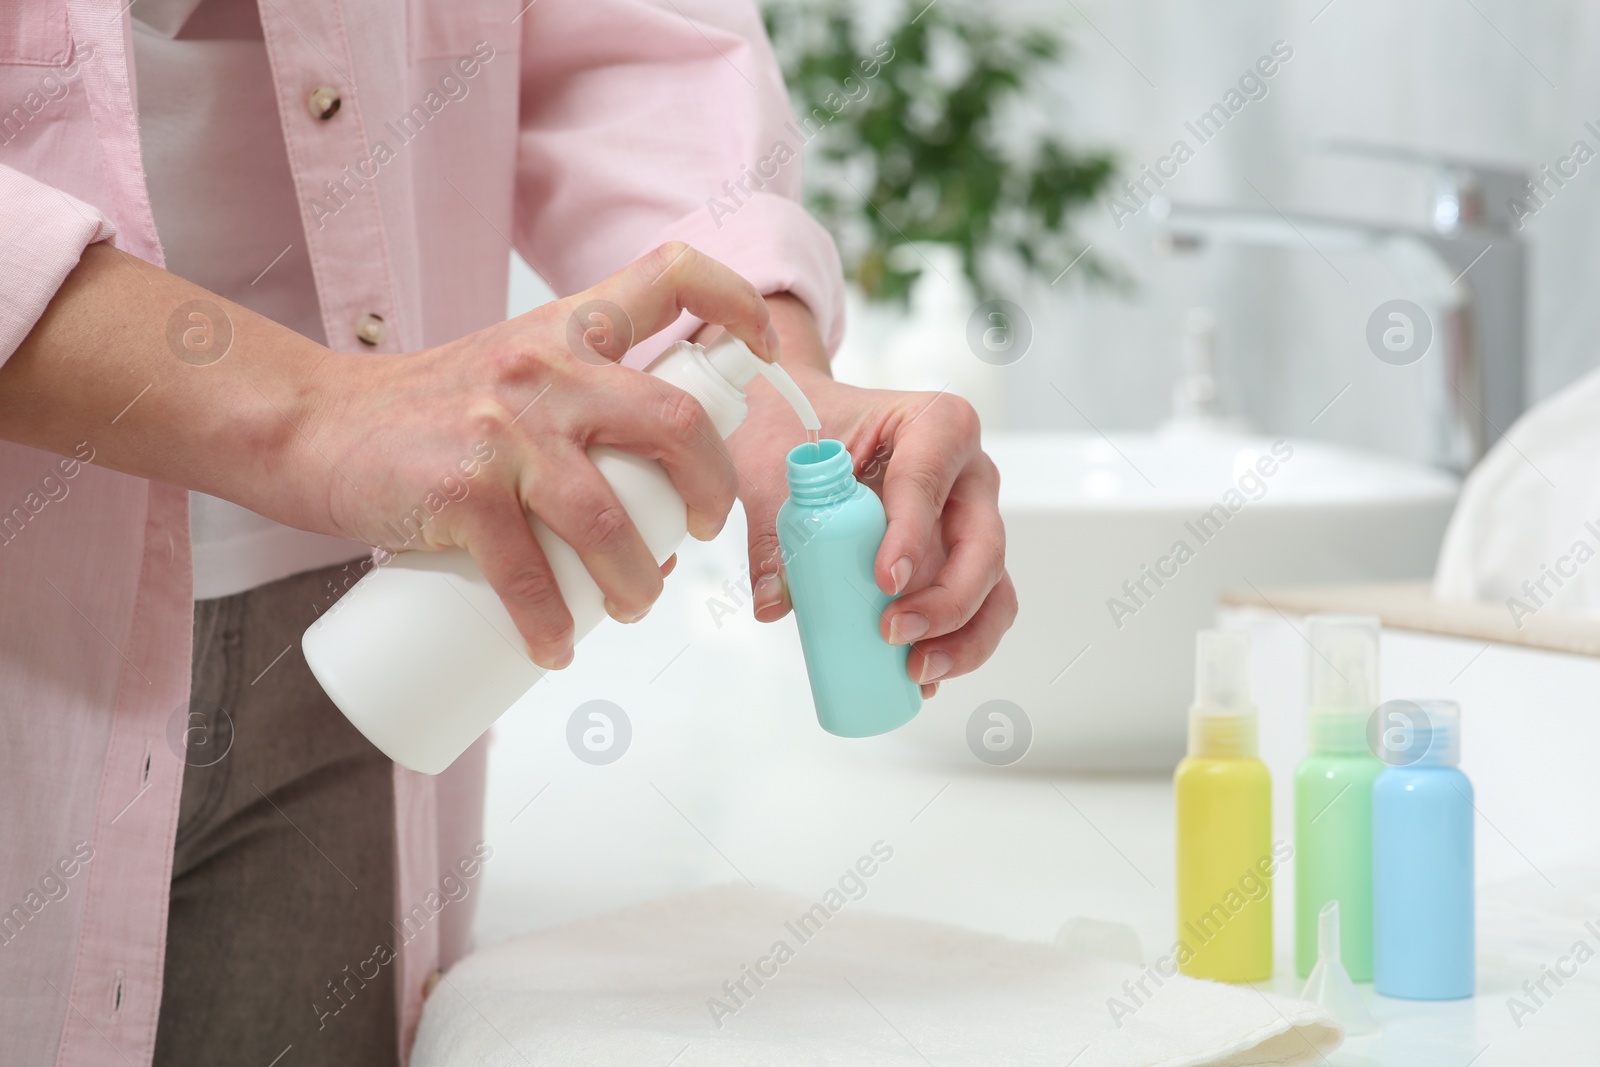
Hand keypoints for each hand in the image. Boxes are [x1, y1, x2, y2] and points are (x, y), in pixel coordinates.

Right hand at [304, 243, 778, 668]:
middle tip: (703, 529)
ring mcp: (505, 428)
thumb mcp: (510, 376)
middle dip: (712, 487)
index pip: (670, 277)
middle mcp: (547, 368)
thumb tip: (650, 533)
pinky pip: (530, 576)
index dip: (735, 301)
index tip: (760, 346)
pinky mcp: (462, 491)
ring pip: (613, 521)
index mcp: (567, 330)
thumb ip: (579, 418)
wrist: (311, 427)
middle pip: (676, 419)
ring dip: (637, 583)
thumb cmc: (423, 416)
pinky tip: (553, 649)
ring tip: (629, 608)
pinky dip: (550, 627)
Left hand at [721, 295, 1015, 695]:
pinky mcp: (961, 562)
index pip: (929, 480)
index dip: (913, 534)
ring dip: (964, 636)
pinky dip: (957, 647)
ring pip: (994, 586)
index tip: (886, 580)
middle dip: (947, 601)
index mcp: (936, 425)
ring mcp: (971, 522)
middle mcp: (968, 475)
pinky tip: (919, 678)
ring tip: (916, 670)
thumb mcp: (774, 469)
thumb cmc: (800, 428)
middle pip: (983, 544)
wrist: (803, 424)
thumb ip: (775, 533)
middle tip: (893, 632)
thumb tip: (775, 602)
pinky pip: (980, 610)